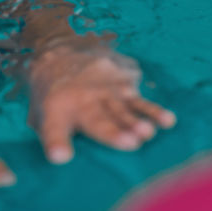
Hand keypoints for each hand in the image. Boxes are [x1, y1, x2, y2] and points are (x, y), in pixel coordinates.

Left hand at [27, 45, 175, 163]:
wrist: (61, 51)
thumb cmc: (54, 96)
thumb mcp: (43, 116)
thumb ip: (53, 138)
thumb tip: (60, 159)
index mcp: (60, 110)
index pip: (56, 129)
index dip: (58, 143)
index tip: (62, 155)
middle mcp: (85, 98)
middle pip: (101, 119)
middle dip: (115, 131)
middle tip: (132, 142)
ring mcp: (107, 87)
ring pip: (125, 107)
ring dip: (139, 119)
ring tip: (152, 130)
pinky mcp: (124, 79)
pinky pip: (140, 98)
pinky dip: (153, 110)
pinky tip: (168, 120)